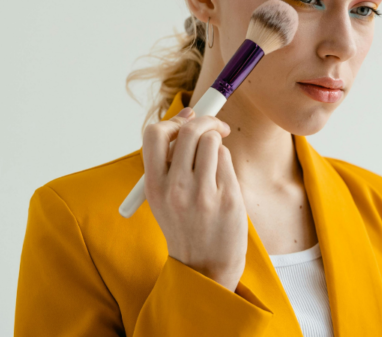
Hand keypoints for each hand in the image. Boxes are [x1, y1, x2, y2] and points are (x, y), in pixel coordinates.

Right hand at [142, 107, 247, 290]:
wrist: (204, 267)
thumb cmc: (185, 224)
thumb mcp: (164, 196)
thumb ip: (171, 159)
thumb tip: (190, 114)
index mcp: (154, 186)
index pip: (155, 134)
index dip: (172, 122)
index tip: (185, 123)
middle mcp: (176, 188)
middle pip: (189, 130)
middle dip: (205, 120)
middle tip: (214, 126)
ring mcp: (202, 193)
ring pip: (212, 141)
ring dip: (216, 142)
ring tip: (216, 160)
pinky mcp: (227, 197)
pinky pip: (227, 159)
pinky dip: (226, 161)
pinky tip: (223, 179)